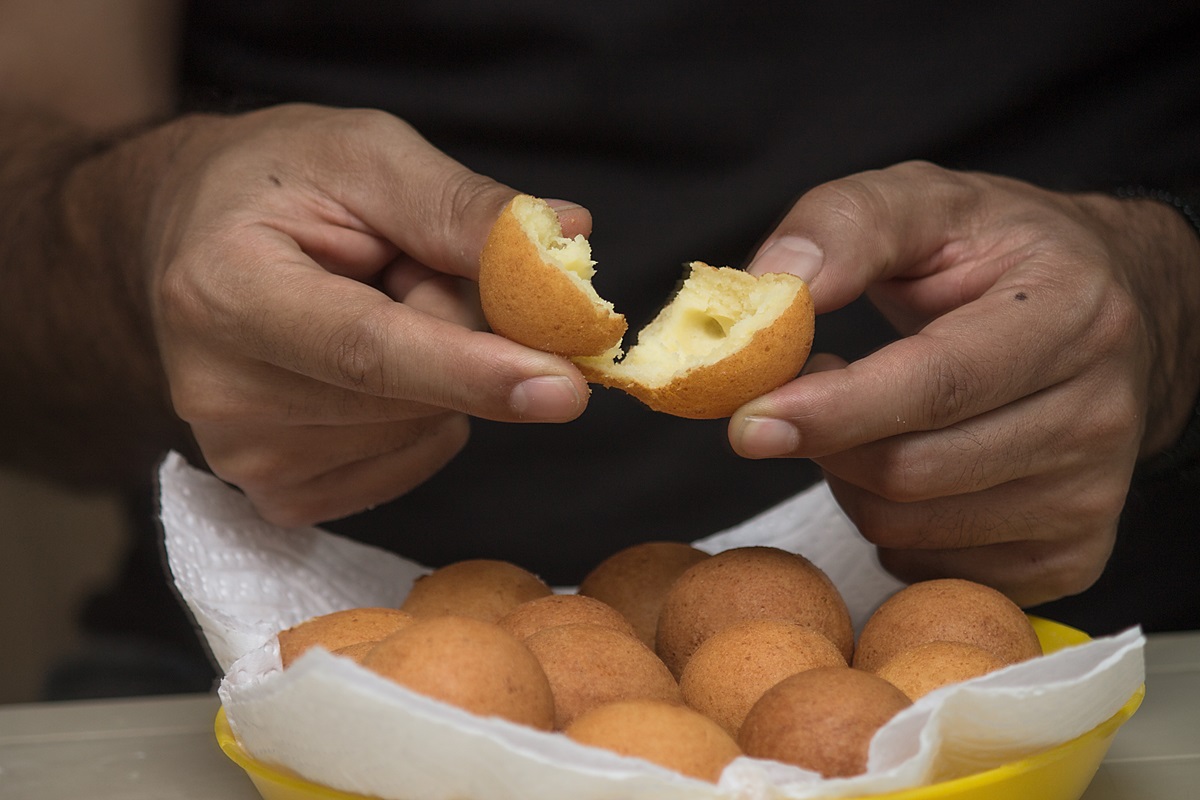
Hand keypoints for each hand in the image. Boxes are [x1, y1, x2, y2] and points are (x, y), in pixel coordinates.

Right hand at [146, 104, 589, 525]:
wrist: (193, 239)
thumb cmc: (281, 185)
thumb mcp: (366, 154)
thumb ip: (460, 205)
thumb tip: (567, 239)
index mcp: (223, 291)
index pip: (366, 351)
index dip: (472, 370)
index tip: (564, 386)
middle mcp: (220, 391)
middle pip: (411, 396)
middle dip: (464, 336)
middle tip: (415, 270)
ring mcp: (244, 457)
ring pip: (422, 429)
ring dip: (440, 370)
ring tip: (370, 310)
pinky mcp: (279, 493)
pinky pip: (410, 462)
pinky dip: (423, 413)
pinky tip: (368, 368)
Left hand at [729, 161, 1199, 604]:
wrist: (1110, 312)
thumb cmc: (999, 257)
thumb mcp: (927, 201)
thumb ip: (843, 224)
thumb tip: (773, 284)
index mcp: (1071, 314)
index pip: (940, 383)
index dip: (835, 410)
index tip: (749, 420)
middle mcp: (1100, 415)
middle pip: (912, 471)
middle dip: (824, 441)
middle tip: (800, 394)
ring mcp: (1091, 497)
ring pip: (908, 528)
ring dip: (848, 480)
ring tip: (862, 419)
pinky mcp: (1071, 556)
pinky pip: (929, 569)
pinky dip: (887, 527)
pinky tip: (903, 464)